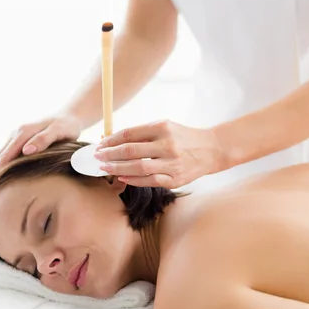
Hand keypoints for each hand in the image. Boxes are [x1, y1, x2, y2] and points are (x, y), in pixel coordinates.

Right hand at [0, 115, 82, 193]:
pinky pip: (4, 157)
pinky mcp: (18, 143)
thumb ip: (43, 139)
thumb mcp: (58, 131)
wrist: (69, 117)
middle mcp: (15, 134)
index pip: (5, 156)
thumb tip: (26, 151)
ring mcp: (15, 138)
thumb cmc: (66, 126)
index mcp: (23, 132)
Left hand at [94, 120, 224, 188]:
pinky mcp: (175, 179)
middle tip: (97, 157)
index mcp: (162, 128)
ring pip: (137, 168)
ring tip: (105, 168)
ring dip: (117, 169)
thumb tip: (112, 139)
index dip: (111, 140)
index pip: (129, 134)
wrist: (211, 150)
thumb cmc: (183, 137)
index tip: (100, 144)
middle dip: (109, 155)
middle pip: (130, 151)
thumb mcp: (165, 126)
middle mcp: (167, 145)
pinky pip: (149, 181)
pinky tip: (122, 178)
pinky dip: (133, 180)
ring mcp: (172, 164)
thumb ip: (142, 133)